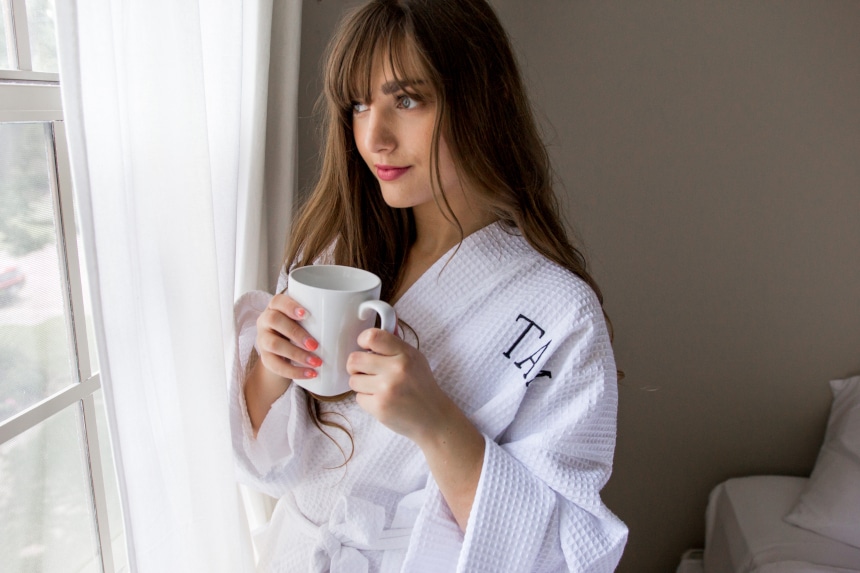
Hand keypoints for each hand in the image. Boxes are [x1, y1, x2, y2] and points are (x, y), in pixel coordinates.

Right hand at [255, 293, 321, 380]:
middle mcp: (266, 320)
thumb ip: (322, 314)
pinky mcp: (265, 358)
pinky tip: (310, 374)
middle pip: (275, 321)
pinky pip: (275, 365)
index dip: (290, 306)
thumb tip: (357, 313)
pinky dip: (294, 371)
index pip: (278, 300)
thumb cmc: (301, 328)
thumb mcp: (307, 320)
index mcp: (276, 306)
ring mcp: (262, 339)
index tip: (306, 314)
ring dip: (297, 354)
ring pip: (273, 344)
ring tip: (316, 362)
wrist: (282, 352)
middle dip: (296, 333)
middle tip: (315, 345)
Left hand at [346, 328, 449, 442]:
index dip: (362, 340)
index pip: (372, 337)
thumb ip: (395, 345)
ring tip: (377, 388)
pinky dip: (367, 400)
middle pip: (354, 359)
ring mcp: (387, 389)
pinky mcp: (379, 407)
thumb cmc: (421, 386)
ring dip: (361, 384)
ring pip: (353, 380)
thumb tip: (381, 328)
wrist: (433, 417)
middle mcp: (396, 369)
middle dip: (356, 366)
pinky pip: (358, 398)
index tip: (365, 347)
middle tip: (366, 371)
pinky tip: (382, 400)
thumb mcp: (415, 359)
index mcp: (405, 354)